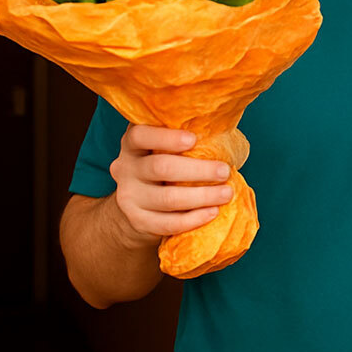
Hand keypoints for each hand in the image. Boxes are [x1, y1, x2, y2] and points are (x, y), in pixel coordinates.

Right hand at [109, 124, 232, 244]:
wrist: (140, 203)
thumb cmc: (168, 163)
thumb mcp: (168, 146)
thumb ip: (186, 137)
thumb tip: (222, 129)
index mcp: (133, 144)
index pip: (140, 135)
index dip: (166, 137)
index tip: (194, 139)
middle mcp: (125, 168)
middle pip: (160, 168)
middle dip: (197, 170)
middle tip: (225, 171)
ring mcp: (128, 196)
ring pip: (167, 198)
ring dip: (202, 196)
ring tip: (226, 193)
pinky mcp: (137, 220)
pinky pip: (167, 223)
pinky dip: (193, 219)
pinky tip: (212, 212)